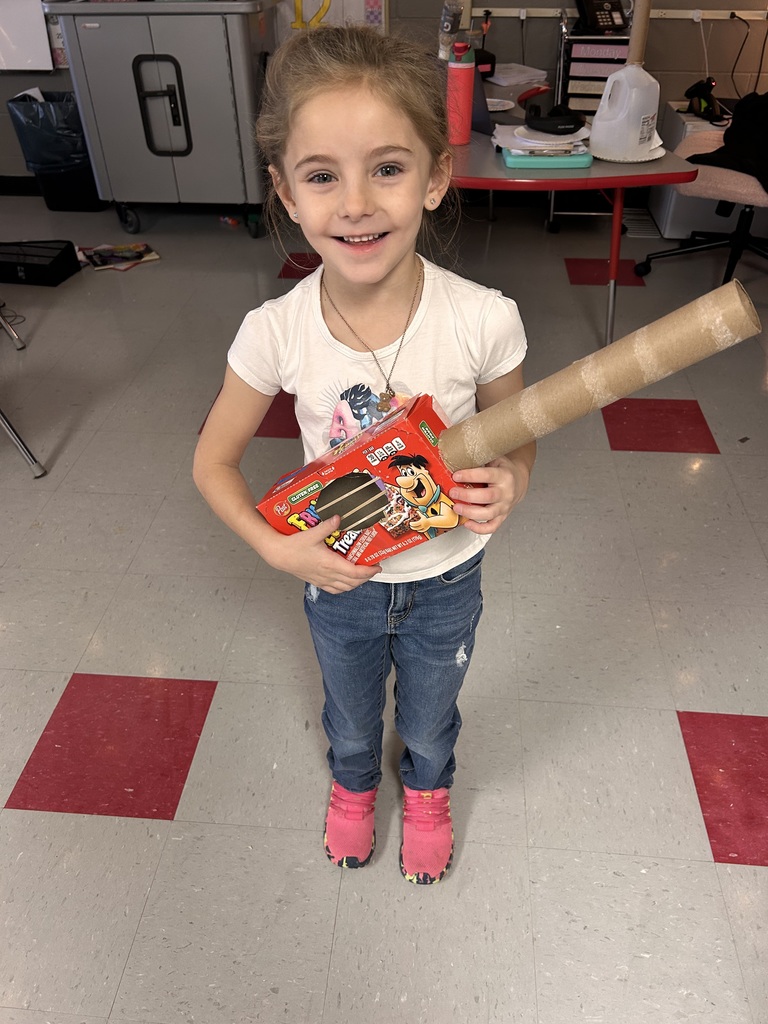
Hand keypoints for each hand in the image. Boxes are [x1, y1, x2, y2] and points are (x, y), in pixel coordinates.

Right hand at [264, 515, 380, 592]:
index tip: (377, 566)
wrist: (278, 554)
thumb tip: (340, 517)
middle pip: (353, 582)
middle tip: (372, 568)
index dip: (368, 571)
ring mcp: (322, 580)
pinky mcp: (316, 582)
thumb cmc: (294, 545)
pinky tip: (346, 581)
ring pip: (345, 588)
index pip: (355, 572)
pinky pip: (334, 590)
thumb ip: (327, 525)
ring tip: (362, 575)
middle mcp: (328, 574)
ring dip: (356, 583)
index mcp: (329, 564)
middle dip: (366, 577)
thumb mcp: (312, 533)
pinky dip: (344, 587)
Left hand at [449, 456, 529, 534]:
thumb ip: (480, 459)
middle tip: (453, 492)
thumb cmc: (503, 469)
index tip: (456, 475)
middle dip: (467, 496)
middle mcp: (506, 492)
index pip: (486, 475)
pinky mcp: (502, 517)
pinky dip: (479, 528)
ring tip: (456, 508)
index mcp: (504, 475)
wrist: (519, 481)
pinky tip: (467, 523)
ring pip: (488, 514)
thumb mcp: (495, 459)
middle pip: (487, 497)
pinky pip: (491, 527)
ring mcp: (504, 506)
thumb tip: (456, 456)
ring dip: (470, 513)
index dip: (470, 475)